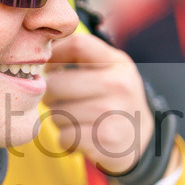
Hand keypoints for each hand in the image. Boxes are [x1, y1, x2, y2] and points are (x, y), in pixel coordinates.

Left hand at [43, 33, 152, 173]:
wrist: (141, 139)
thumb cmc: (113, 99)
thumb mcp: (109, 70)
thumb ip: (81, 56)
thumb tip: (42, 51)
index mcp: (117, 62)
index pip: (77, 45)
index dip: (54, 55)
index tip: (50, 68)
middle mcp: (118, 85)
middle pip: (58, 82)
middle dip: (49, 94)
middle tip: (58, 100)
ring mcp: (114, 113)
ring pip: (58, 112)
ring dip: (59, 119)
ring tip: (75, 119)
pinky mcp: (106, 139)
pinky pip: (65, 136)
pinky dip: (67, 139)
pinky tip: (81, 136)